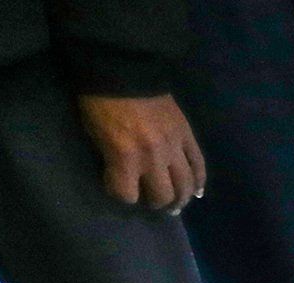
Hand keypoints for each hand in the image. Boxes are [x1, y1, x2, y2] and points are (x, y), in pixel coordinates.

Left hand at [76, 94, 207, 212]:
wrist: (125, 68)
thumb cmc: (100, 100)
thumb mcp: (94, 132)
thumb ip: (111, 158)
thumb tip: (123, 174)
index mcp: (125, 156)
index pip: (126, 194)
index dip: (122, 194)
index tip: (118, 188)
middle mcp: (153, 157)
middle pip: (162, 196)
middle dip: (155, 202)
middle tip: (152, 201)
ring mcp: (174, 147)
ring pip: (184, 186)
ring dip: (180, 199)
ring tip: (176, 203)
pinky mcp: (187, 136)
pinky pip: (199, 165)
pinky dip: (199, 181)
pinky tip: (197, 192)